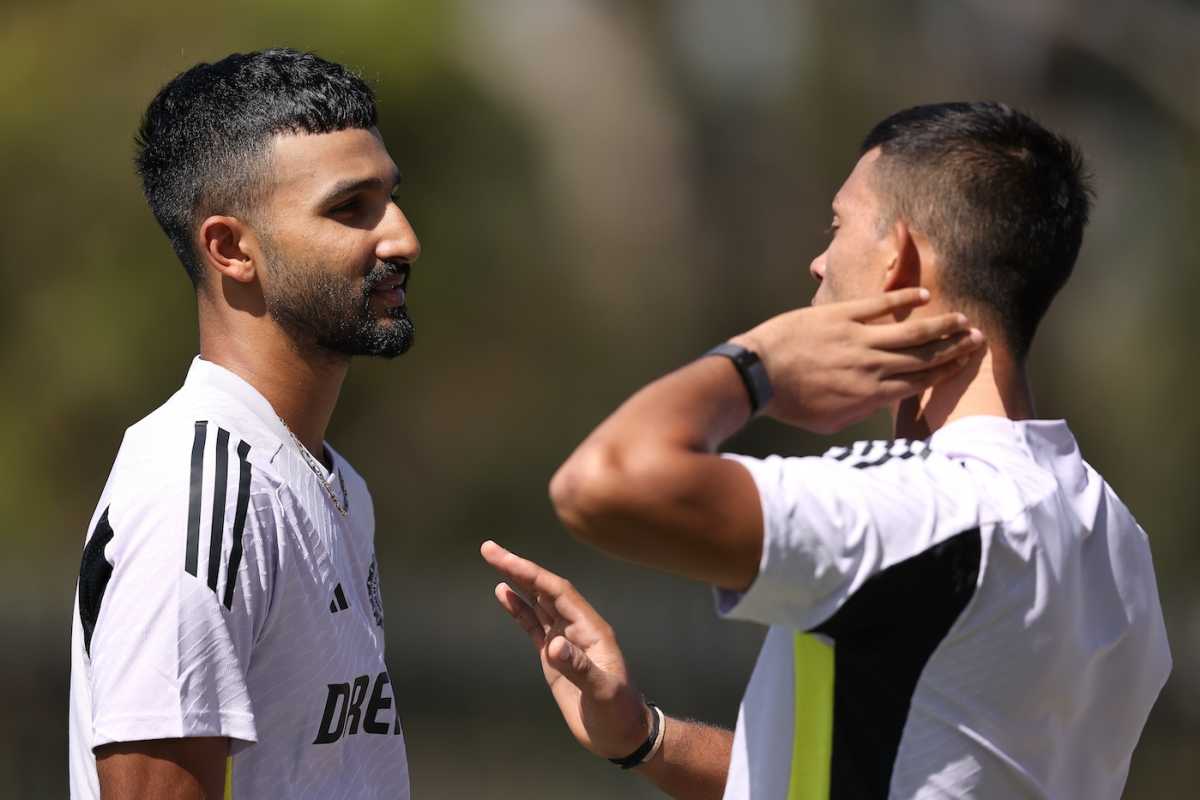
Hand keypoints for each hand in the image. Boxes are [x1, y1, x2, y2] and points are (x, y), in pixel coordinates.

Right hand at [481, 540, 650, 758]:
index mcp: (590, 628)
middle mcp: (577, 626)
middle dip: (518, 568)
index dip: (531, 574)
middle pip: (544, 588)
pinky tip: (504, 593)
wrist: (621, 734)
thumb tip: (552, 645)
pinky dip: (518, 608)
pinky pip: (533, 624)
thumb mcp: (603, 692)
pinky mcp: (554, 655)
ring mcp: (565, 639)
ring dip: (517, 582)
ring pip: (538, 601)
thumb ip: (580, 668)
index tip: (505, 560)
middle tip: (488, 548)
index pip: (557, 591)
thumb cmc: (618, 713)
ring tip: (493, 560)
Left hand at [730, 288, 983, 433]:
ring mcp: (859, 338)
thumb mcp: (829, 422)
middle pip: (924, 356)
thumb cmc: (789, 404)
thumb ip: (858, 412)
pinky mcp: (842, 315)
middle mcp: (873, 366)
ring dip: (940, 324)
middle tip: (978, 337)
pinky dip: (905, 299)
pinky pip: (882, 305)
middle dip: (954, 347)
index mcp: (872, 394)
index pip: (920, 381)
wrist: (758, 376)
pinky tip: (924, 295)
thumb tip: (877, 403)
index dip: (947, 370)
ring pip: (911, 330)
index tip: (966, 361)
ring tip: (961, 318)